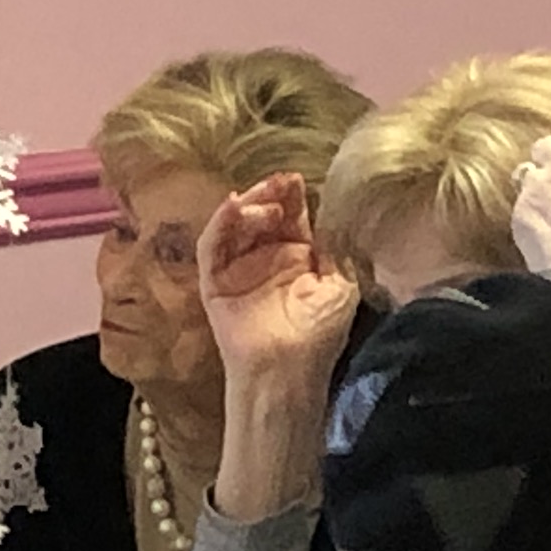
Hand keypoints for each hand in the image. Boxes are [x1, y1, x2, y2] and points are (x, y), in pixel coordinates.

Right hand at [197, 173, 359, 388]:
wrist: (287, 371)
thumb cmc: (318, 334)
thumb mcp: (340, 283)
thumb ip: (334, 247)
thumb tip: (332, 211)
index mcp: (297, 258)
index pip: (291, 216)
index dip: (292, 196)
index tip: (296, 179)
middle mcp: (265, 259)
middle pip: (260, 214)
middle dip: (269, 195)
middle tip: (278, 183)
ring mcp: (237, 269)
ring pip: (234, 225)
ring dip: (247, 207)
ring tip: (264, 204)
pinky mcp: (214, 282)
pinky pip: (211, 247)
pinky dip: (219, 225)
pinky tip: (231, 207)